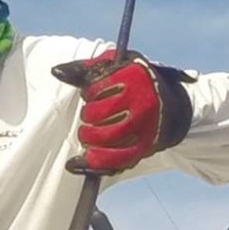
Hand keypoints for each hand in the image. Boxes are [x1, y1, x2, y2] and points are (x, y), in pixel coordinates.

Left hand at [50, 48, 193, 174]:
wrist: (171, 108)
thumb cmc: (137, 84)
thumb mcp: (117, 66)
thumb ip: (86, 68)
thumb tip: (57, 72)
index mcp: (135, 78)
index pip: (95, 90)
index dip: (88, 93)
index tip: (94, 94)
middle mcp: (141, 104)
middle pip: (96, 115)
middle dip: (88, 115)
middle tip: (92, 115)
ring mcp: (143, 129)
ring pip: (103, 138)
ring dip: (88, 137)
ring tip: (90, 133)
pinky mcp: (142, 150)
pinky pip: (113, 162)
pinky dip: (93, 162)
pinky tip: (82, 159)